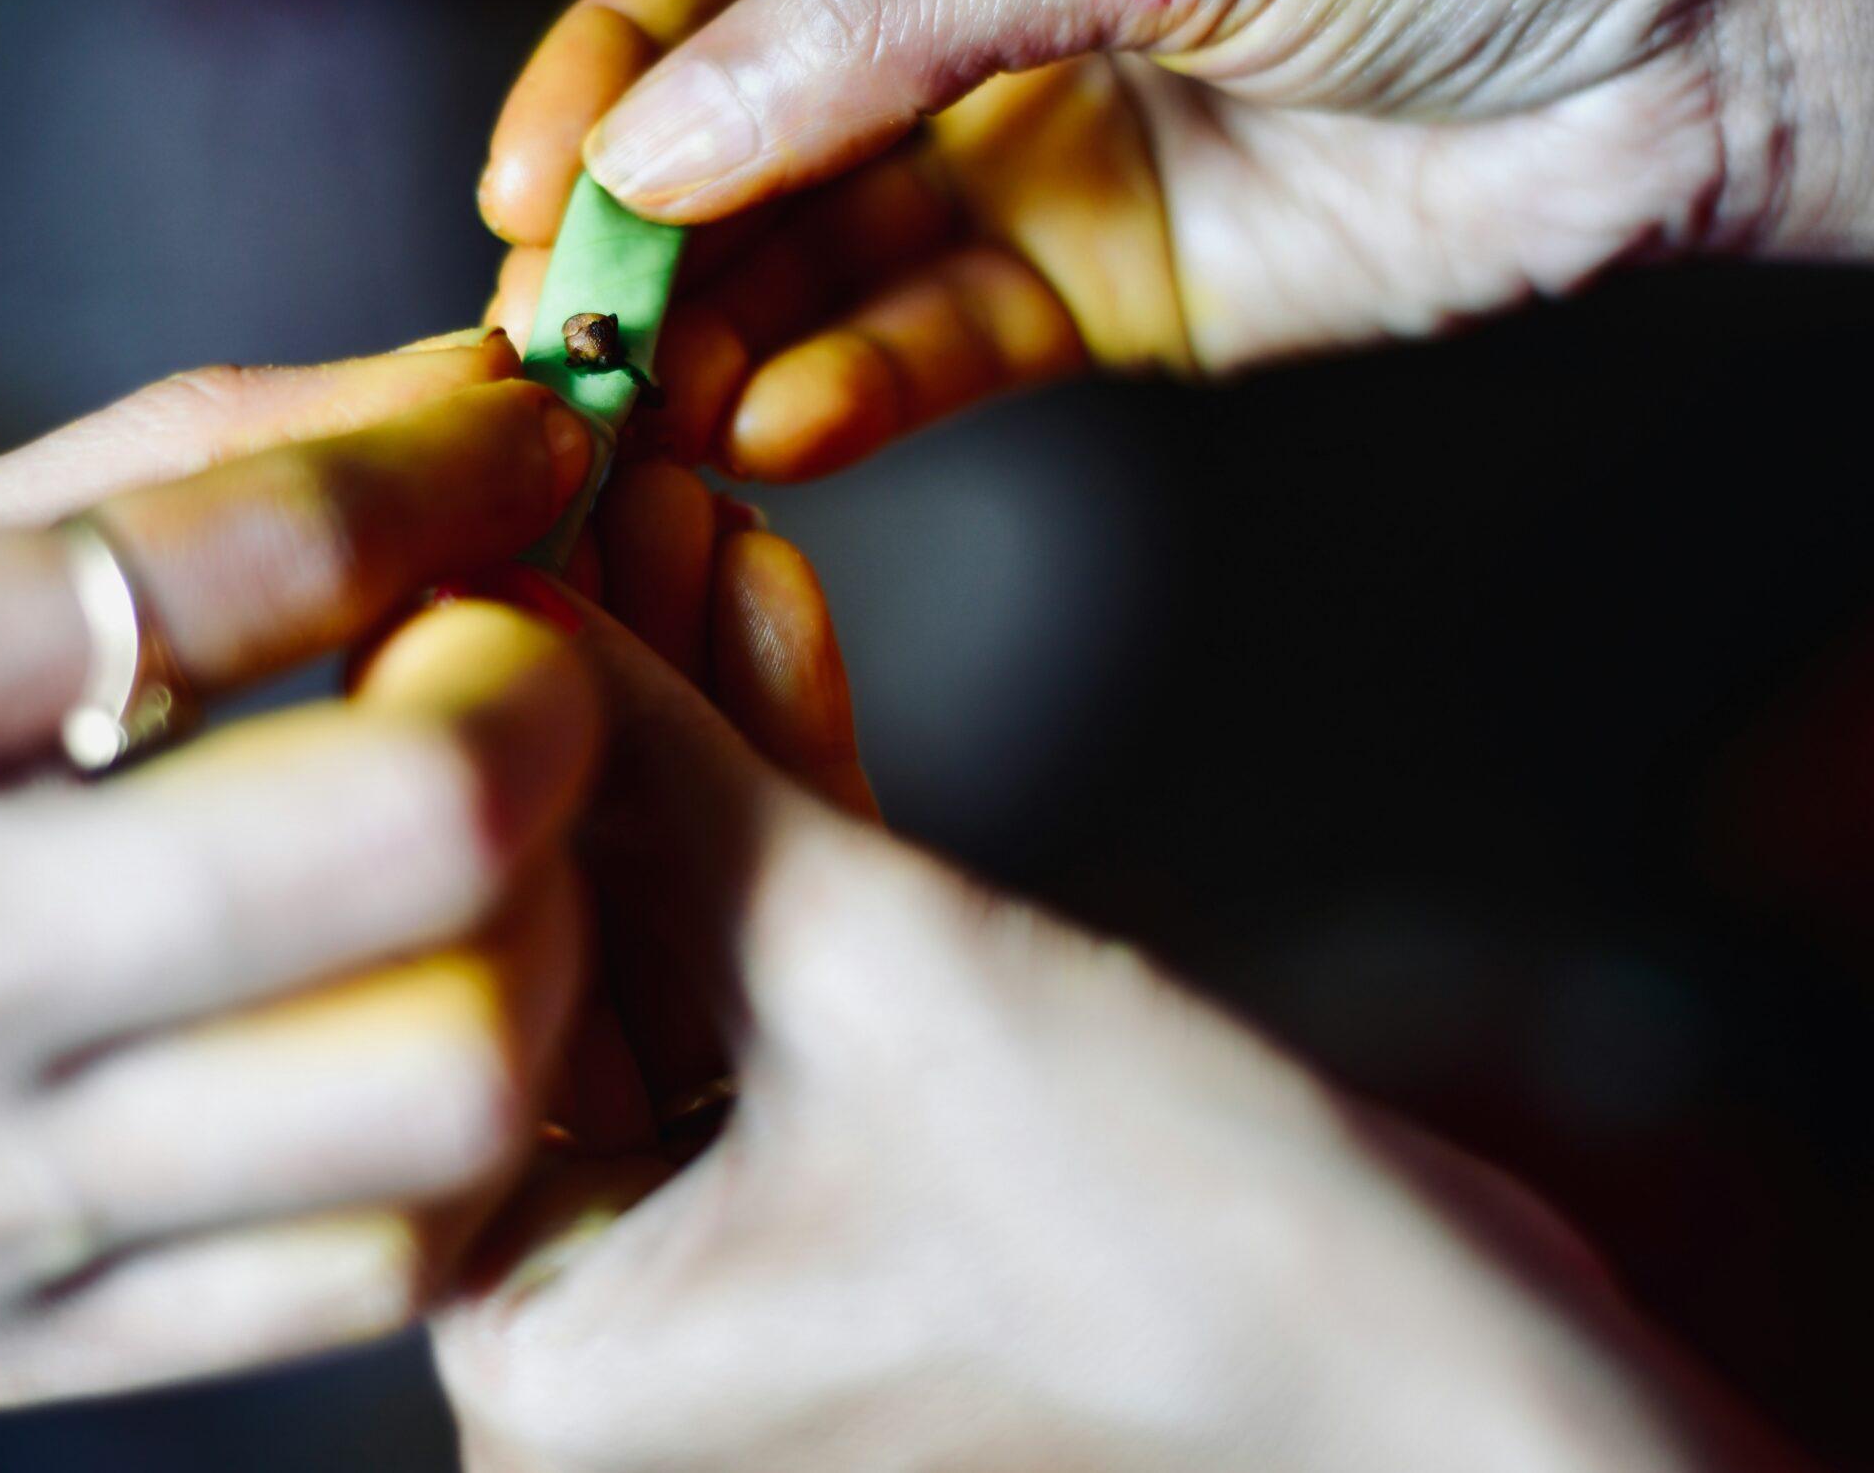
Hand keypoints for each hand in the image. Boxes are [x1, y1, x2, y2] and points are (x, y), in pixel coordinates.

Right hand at [0, 335, 599, 1452]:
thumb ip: (139, 477)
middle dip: (548, 708)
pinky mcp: (35, 1354)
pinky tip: (408, 1015)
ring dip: (549, 925)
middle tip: (507, 666)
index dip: (455, 469)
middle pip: (410, 831)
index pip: (238, 555)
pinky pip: (390, 1260)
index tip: (521, 438)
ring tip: (472, 860)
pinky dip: (473, 1121)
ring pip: (453, 1073)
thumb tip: (449, 392)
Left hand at [432, 583, 1808, 1472]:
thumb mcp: (867, 969)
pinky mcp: (847, 1179)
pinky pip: (775, 972)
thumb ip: (665, 779)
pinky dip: (792, 813)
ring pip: (673, 944)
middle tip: (586, 517)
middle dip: (603, 721)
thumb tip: (506, 605)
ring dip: (700, 734)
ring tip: (686, 517)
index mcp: (545, 1358)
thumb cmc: (1177, 1255)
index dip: (457, 769)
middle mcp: (609, 1332)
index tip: (465, 577)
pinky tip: (773, 613)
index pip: (442, 999)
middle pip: (562, 956)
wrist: (1452, 1378)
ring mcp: (730, 1258)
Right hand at [483, 0, 1873, 478]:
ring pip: (817, 254)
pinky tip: (784, 432)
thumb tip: (662, 137)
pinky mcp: (1086, 293)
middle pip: (744, 121)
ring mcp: (1019, 149)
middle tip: (549, 343)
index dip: (613, 67)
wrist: (1699, 47)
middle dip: (641, 235)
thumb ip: (896, 16)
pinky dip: (855, 395)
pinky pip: (932, 348)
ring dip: (722, 336)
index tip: (534, 186)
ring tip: (641, 416)